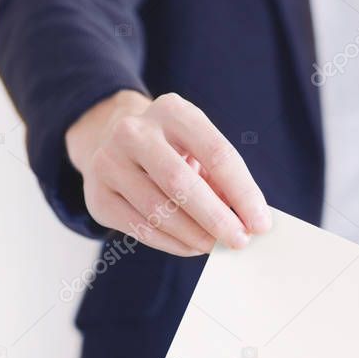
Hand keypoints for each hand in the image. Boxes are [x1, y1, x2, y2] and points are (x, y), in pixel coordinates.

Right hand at [66, 90, 270, 255]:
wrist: (109, 140)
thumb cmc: (169, 148)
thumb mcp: (196, 147)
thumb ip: (220, 179)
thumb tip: (247, 221)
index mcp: (172, 111)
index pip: (216, 153)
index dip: (243, 192)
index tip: (261, 223)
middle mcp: (134, 132)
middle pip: (181, 183)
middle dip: (216, 218)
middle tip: (239, 241)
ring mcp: (109, 163)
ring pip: (158, 211)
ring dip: (194, 235)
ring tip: (214, 245)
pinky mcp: (97, 196)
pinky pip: (140, 228)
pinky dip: (171, 243)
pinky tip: (190, 246)